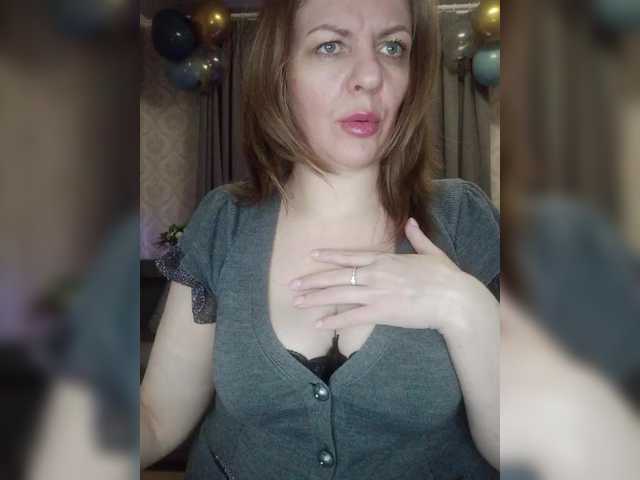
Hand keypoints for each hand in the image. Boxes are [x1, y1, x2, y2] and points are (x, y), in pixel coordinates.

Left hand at [289, 218, 493, 332]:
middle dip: (312, 280)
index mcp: (385, 259)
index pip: (350, 256)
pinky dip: (334, 321)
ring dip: (315, 299)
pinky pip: (351, 317)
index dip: (329, 257)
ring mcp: (376, 293)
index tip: (312, 256)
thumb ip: (417, 237)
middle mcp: (375, 274)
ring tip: (297, 302)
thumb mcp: (431, 252)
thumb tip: (410, 222)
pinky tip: (319, 324)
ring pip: (338, 296)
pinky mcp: (381, 313)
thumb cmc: (446, 276)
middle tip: (292, 283)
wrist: (455, 299)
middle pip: (336, 276)